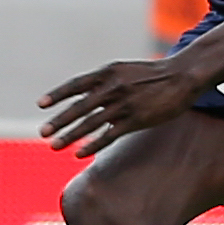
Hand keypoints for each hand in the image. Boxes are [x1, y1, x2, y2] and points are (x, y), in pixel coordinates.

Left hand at [38, 54, 203, 155]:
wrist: (181, 76)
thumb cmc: (152, 75)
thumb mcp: (124, 70)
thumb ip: (104, 82)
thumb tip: (84, 96)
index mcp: (107, 73)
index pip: (76, 84)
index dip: (57, 95)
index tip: (41, 105)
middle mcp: (112, 87)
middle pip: (79, 107)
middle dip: (59, 121)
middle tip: (43, 133)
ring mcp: (123, 104)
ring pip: (90, 123)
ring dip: (70, 136)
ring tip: (54, 146)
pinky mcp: (136, 119)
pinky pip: (109, 135)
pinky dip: (92, 144)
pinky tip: (79, 154)